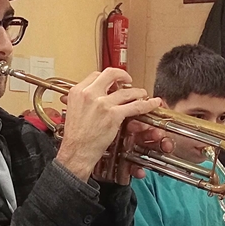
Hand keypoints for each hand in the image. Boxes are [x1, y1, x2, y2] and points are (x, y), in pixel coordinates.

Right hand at [55, 67, 161, 182]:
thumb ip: (84, 100)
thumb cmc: (74, 136)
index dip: (107, 78)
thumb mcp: (72, 110)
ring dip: (137, 91)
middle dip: (123, 75)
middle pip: (111, 74)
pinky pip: (135, 106)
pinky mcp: (113, 115)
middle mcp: (90, 94)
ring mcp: (103, 103)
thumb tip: (95, 95)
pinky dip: (147, 104)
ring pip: (127, 91)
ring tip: (142, 94)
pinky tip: (152, 104)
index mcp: (78, 91)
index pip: (96, 75)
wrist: (76, 151)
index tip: (112, 82)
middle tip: (127, 80)